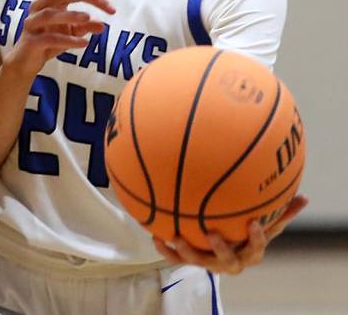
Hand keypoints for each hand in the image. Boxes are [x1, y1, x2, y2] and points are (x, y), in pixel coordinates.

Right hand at [6, 0, 115, 75]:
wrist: (26, 63)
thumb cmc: (48, 42)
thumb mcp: (71, 33)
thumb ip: (85, 27)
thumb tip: (102, 25)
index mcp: (47, 3)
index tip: (108, 5)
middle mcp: (38, 9)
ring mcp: (32, 24)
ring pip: (50, 14)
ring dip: (70, 15)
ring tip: (88, 18)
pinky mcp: (31, 41)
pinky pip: (50, 38)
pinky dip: (67, 40)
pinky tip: (83, 43)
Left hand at [152, 194, 307, 273]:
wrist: (223, 251)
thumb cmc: (246, 233)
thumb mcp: (265, 223)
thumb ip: (282, 212)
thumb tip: (305, 197)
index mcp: (249, 252)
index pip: (256, 247)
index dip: (256, 238)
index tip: (254, 223)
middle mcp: (230, 262)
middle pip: (226, 261)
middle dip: (219, 249)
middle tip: (211, 234)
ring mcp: (209, 264)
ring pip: (198, 262)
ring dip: (186, 251)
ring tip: (176, 237)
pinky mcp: (190, 262)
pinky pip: (175, 259)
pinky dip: (165, 250)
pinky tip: (155, 235)